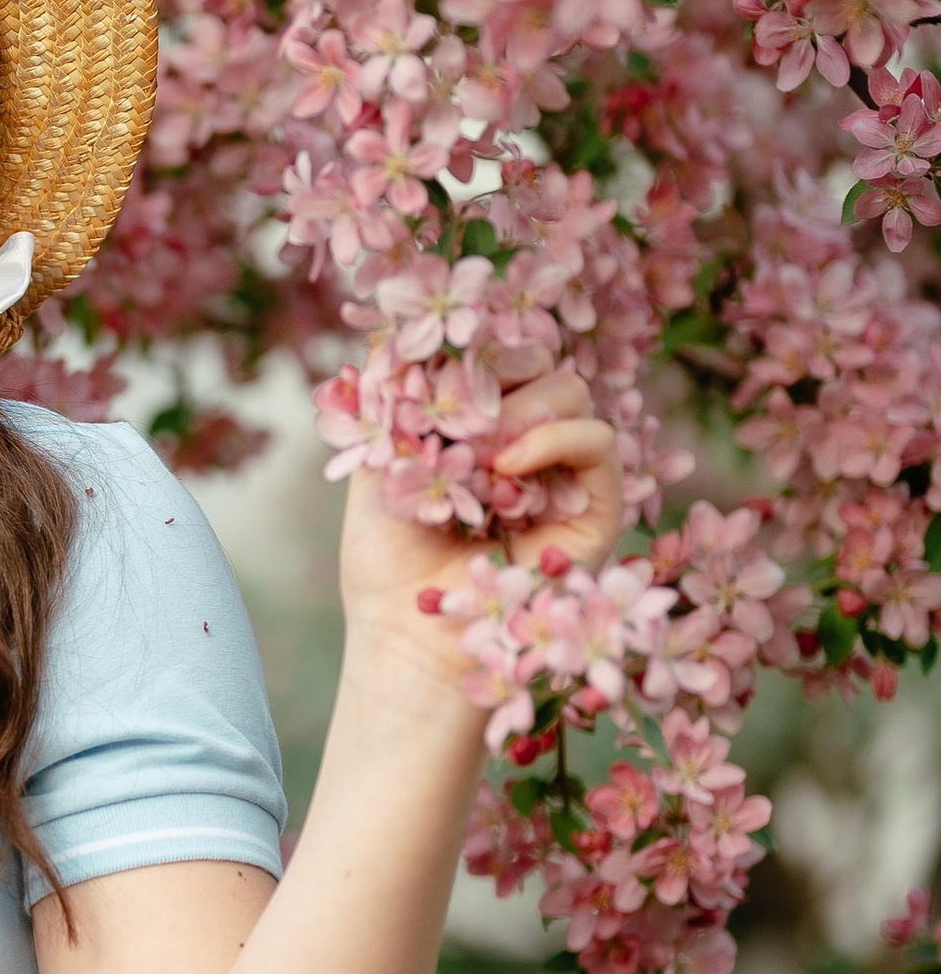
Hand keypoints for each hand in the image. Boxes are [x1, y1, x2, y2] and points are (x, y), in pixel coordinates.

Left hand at [339, 366, 624, 698]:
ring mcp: (563, 475)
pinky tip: (507, 465)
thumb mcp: (373, 467)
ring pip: (571, 390)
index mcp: (477, 431)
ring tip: (478, 455)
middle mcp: (525, 447)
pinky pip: (600, 440)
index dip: (471, 352)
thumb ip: (389, 402)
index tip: (430, 370)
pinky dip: (555, 436)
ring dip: (520, 407)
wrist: (411, 641)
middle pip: (537, 361)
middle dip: (495, 375)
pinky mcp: (597, 509)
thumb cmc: (387, 565)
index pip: (494, 357)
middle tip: (455, 419)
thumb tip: (395, 332)